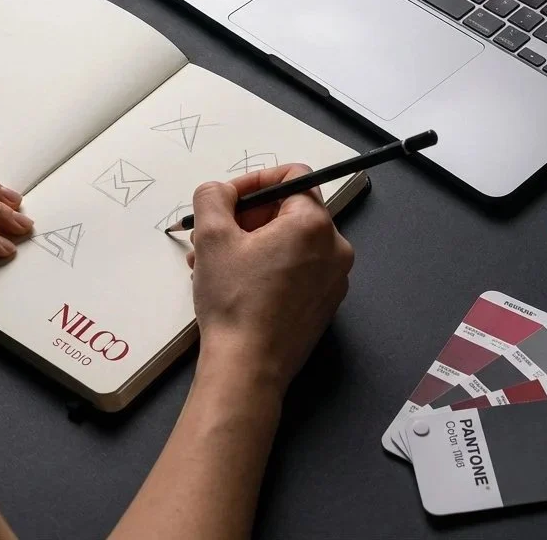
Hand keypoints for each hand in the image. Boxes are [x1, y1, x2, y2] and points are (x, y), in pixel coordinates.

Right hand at [187, 163, 354, 395]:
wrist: (247, 369)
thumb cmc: (234, 302)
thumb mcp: (212, 236)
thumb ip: (213, 196)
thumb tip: (220, 191)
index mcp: (314, 224)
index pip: (292, 176)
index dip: (255, 181)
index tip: (228, 199)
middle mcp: (334, 248)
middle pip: (289, 210)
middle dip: (246, 217)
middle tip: (213, 232)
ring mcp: (333, 279)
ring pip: (289, 242)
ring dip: (250, 243)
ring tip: (211, 262)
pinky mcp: (324, 304)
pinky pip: (296, 268)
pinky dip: (266, 266)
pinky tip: (233, 282)